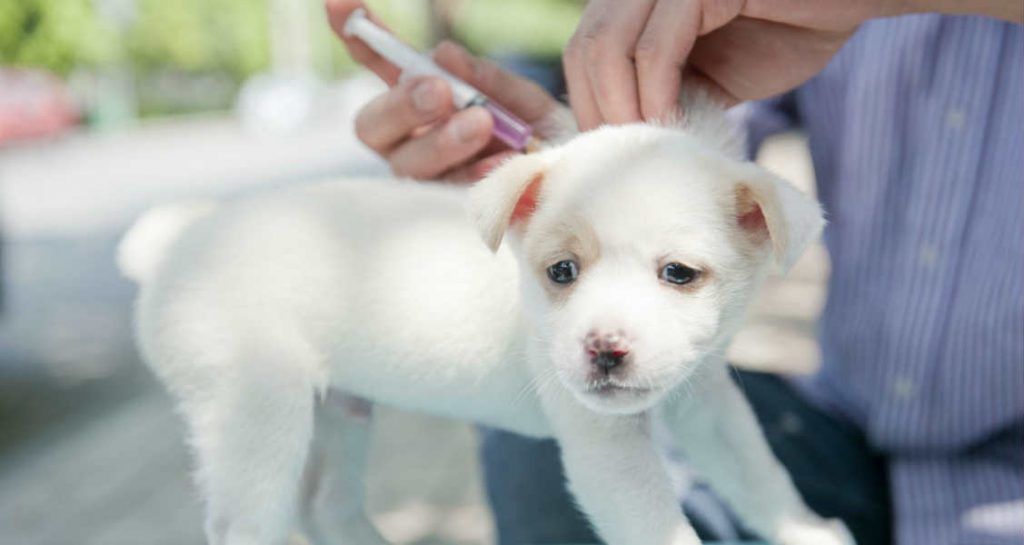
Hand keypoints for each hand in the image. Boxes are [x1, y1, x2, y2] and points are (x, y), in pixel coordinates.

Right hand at [325, 0, 560, 181]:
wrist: (576, 192)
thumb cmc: (542, 141)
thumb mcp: (525, 101)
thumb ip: (488, 80)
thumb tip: (443, 54)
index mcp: (421, 105)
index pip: (380, 66)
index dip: (358, 36)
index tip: (339, 2)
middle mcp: (411, 143)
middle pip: (373, 126)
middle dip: (402, 105)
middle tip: (439, 90)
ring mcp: (427, 181)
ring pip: (407, 164)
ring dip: (441, 139)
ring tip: (482, 122)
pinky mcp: (449, 214)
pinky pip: (452, 195)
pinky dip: (478, 173)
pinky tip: (503, 161)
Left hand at [564, 0, 893, 129]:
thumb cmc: (788, 28)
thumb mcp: (712, 72)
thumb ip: (667, 92)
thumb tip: (627, 141)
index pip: (583, 50)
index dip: (587, 102)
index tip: (612, 151)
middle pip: (585, 48)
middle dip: (597, 110)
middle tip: (626, 156)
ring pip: (608, 46)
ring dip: (621, 107)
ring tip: (646, 146)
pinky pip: (656, 48)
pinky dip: (653, 94)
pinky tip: (667, 123)